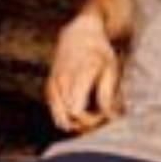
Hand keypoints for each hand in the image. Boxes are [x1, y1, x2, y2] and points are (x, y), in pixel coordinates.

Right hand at [45, 13, 121, 132]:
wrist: (78, 36)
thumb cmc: (99, 54)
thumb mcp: (111, 69)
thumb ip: (108, 94)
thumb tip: (109, 117)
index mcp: (80, 74)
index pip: (76, 111)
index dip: (92, 120)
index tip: (106, 114)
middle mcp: (63, 80)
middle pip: (70, 118)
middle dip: (87, 124)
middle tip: (102, 116)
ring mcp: (53, 85)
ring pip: (61, 120)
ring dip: (77, 124)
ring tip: (92, 116)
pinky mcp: (49, 89)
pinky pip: (56, 114)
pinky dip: (69, 119)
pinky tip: (82, 112)